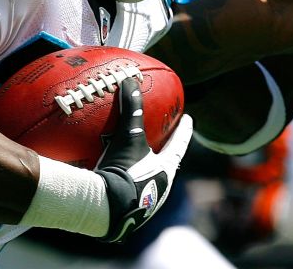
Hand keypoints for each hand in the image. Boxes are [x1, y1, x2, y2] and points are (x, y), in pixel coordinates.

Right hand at [94, 76, 192, 241]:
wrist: (103, 210)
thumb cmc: (123, 171)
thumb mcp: (129, 137)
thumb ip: (131, 108)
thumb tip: (130, 80)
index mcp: (166, 171)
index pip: (179, 146)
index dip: (184, 131)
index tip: (189, 118)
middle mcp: (159, 189)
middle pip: (164, 165)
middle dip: (162, 153)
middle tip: (159, 139)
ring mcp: (143, 204)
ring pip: (145, 182)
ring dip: (140, 170)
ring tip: (131, 159)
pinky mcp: (124, 213)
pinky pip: (123, 193)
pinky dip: (119, 183)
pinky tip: (105, 178)